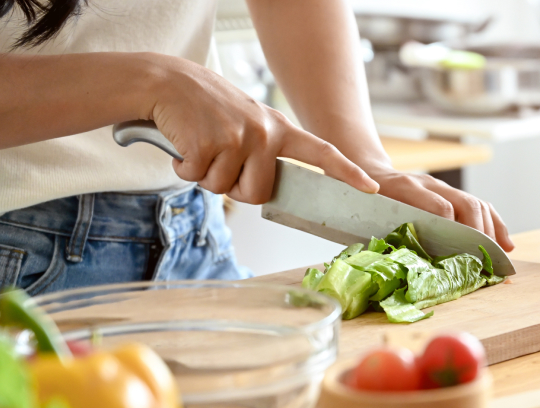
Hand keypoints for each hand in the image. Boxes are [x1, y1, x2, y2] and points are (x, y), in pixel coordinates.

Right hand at [143, 54, 378, 203]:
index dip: (347, 173)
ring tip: (202, 145)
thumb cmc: (208, 109)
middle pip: (258, 193)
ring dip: (206, 175)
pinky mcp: (210, 143)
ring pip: (224, 189)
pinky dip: (184, 168)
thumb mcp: (249, 124)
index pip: (322, 153)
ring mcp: (239, 137)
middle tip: (220, 160)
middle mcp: (265, 132)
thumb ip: (265, 153)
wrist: (169, 82)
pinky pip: (197, 178)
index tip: (370, 188)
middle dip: (234, 188)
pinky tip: (185, 144)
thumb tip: (264, 192)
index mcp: (280, 129)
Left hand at [368, 170, 513, 251]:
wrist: (367, 172)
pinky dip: (495, 225)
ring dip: (492, 230)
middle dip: (480, 233)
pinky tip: (505, 244)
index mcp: (406, 188)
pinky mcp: (451, 193)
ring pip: (477, 204)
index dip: (454, 229)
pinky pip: (480, 206)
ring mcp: (442, 187)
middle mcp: (429, 184)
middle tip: (485, 260)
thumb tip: (406, 263)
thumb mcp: (367, 215)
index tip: (461, 252)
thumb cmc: (366, 201)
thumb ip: (386, 233)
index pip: (440, 207)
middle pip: (466, 203)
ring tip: (499, 255)